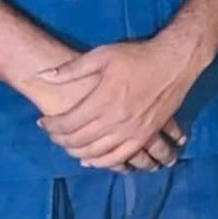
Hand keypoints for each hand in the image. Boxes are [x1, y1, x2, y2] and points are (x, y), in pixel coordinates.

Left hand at [36, 35, 208, 169]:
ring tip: (68, 147)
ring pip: (98, 153)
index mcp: (102, 100)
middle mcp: (116, 120)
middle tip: (53, 136)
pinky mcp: (146, 135)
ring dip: (79, 153)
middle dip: (61, 141)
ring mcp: (132, 131)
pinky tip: (93, 160)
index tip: (42, 123)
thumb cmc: (137, 56)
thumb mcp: (102, 55)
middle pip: (79, 141)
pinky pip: (121, 157)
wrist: (175, 62)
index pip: (67, 123)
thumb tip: (42, 75)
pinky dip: (104, 162)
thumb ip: (71, 69)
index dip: (51, 126)